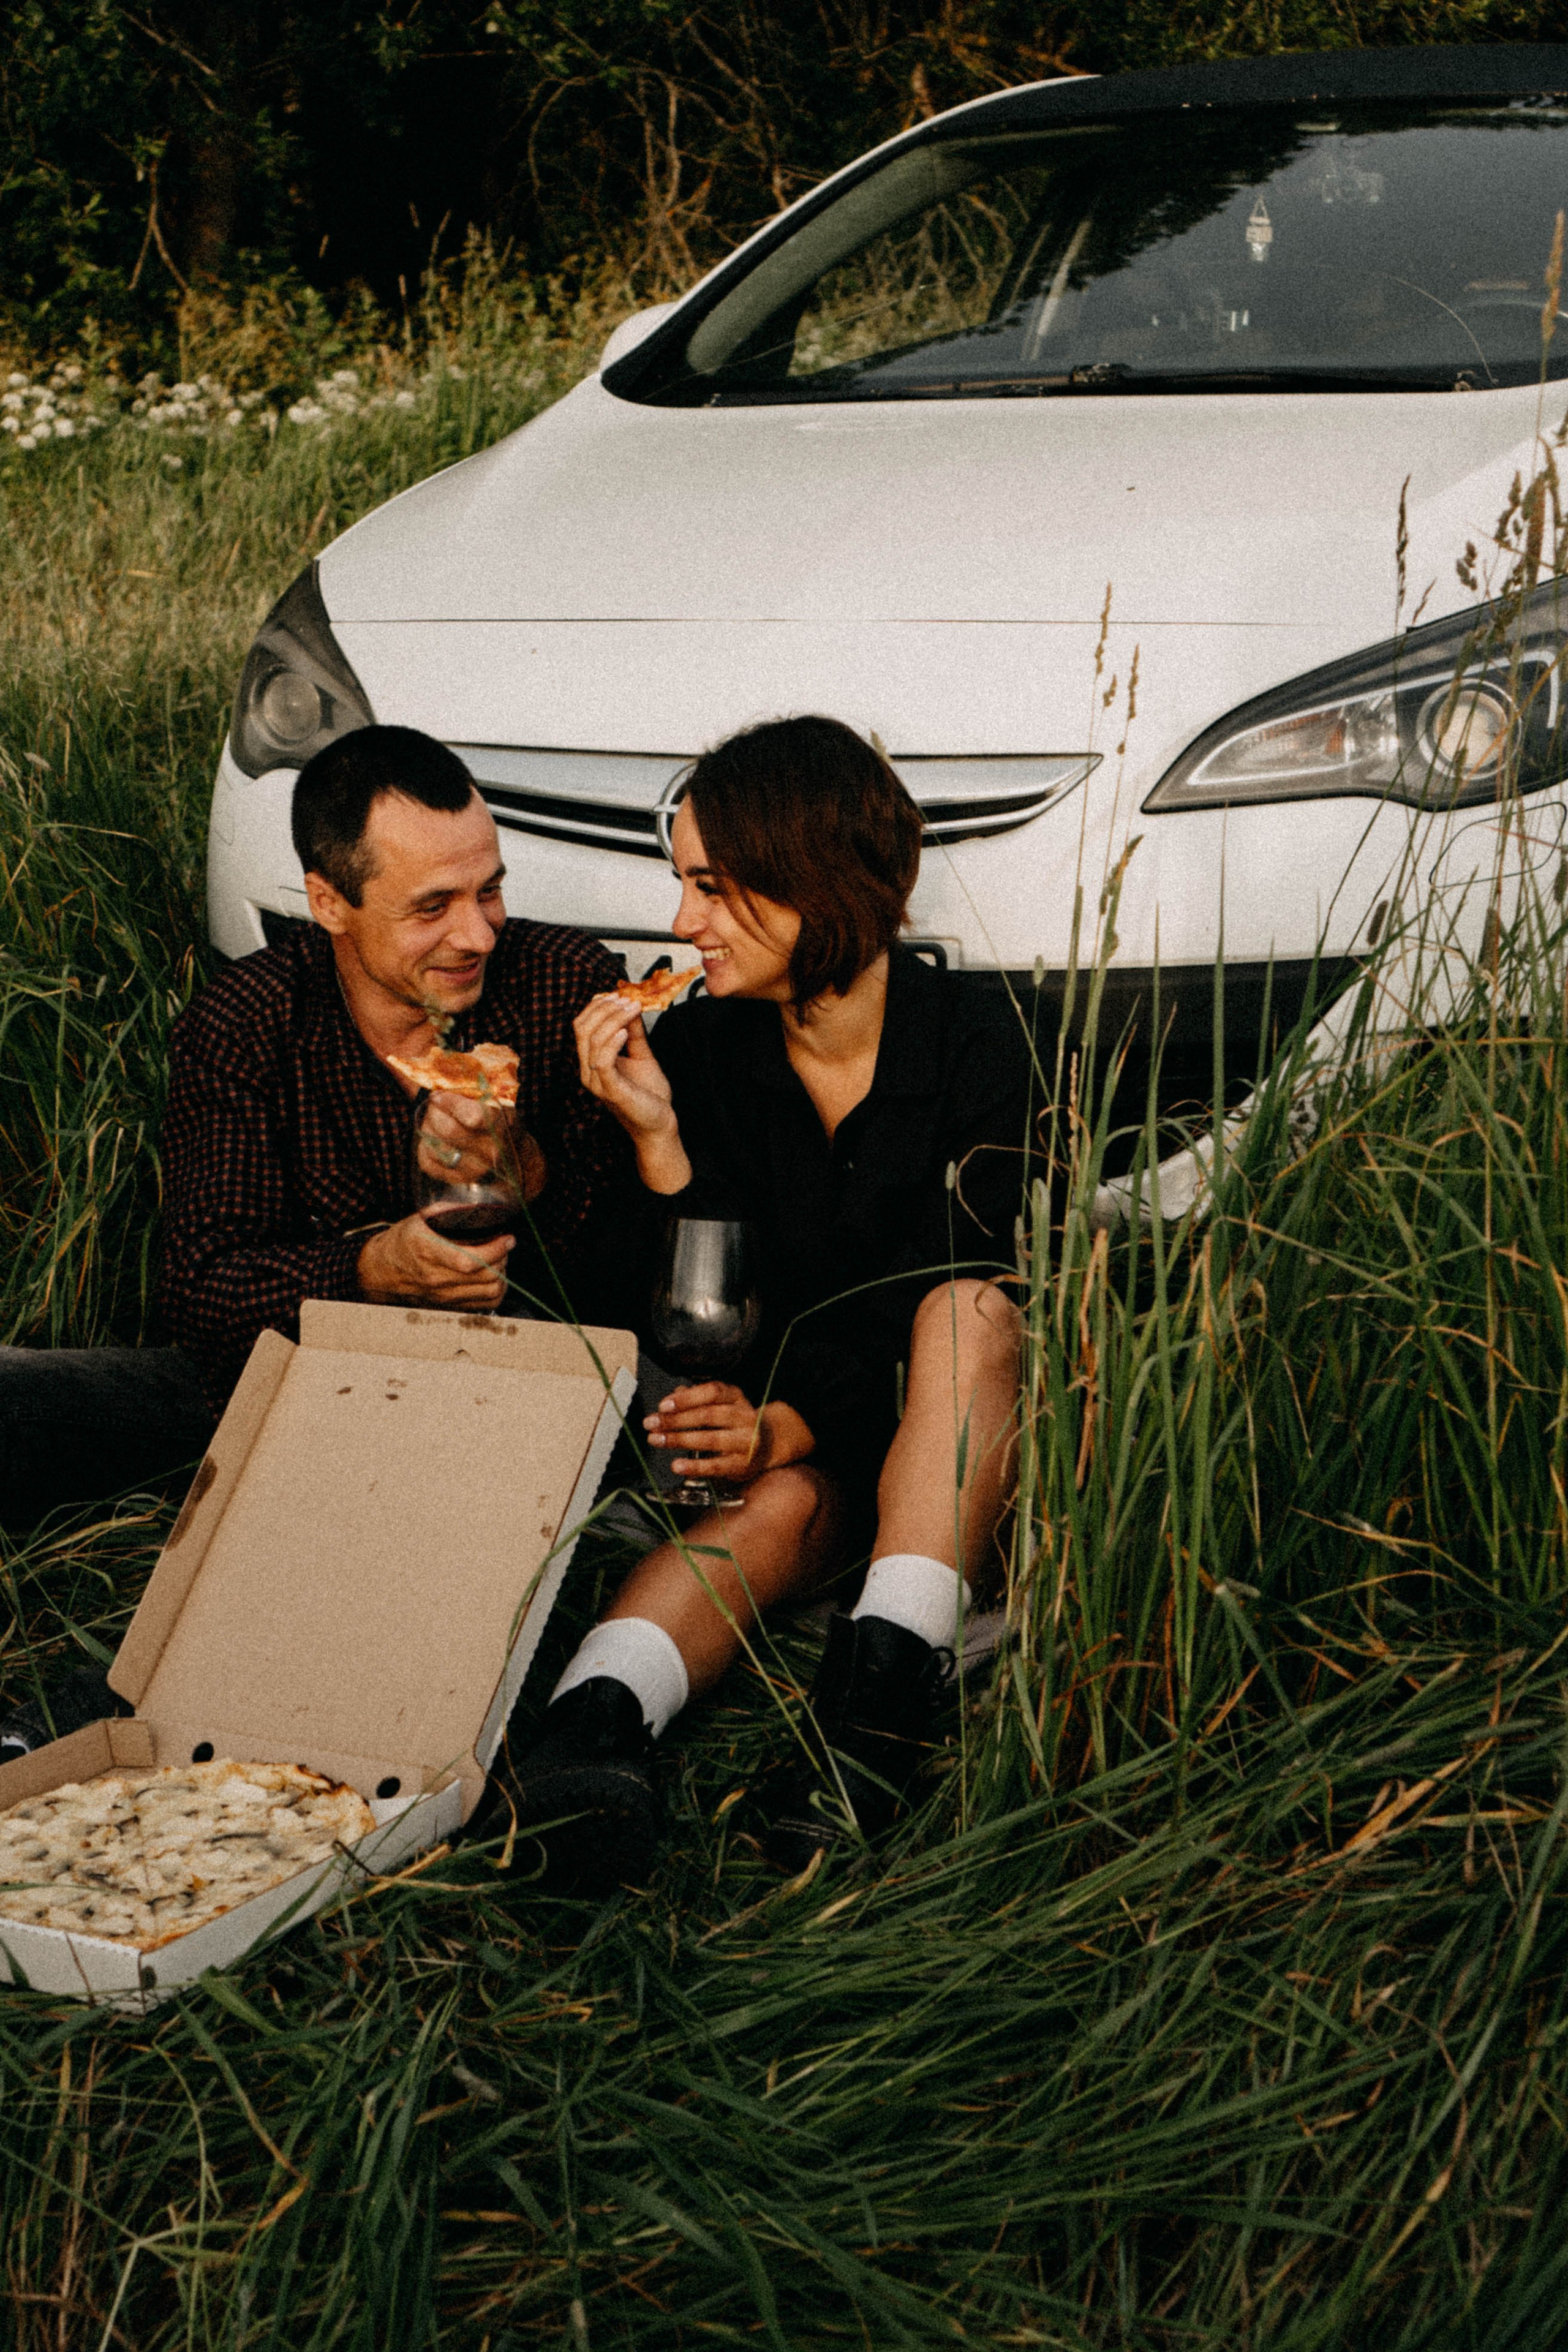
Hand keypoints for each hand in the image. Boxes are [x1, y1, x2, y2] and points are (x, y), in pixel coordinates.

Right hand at [357, 1213, 512, 1309]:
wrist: (382, 1271)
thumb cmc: (402, 1242)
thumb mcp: (420, 1219)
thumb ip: (449, 1211)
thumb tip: (478, 1206)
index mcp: (428, 1251)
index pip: (470, 1260)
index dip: (495, 1250)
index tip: (507, 1238)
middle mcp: (436, 1278)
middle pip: (486, 1277)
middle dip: (503, 1258)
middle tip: (504, 1245)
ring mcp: (443, 1296)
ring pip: (490, 1292)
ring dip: (502, 1275)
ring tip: (500, 1260)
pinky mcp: (448, 1306)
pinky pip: (485, 1305)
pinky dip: (497, 1292)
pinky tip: (494, 1277)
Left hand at [417, 1093, 546, 1201]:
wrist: (515, 1158)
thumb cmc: (502, 1123)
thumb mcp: (496, 1102)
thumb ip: (469, 1092)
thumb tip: (423, 1079)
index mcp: (501, 1126)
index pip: (471, 1117)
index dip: (449, 1103)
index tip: (439, 1095)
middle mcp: (489, 1151)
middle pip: (447, 1130)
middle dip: (433, 1112)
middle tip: (433, 1105)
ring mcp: (474, 1169)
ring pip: (434, 1145)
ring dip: (427, 1128)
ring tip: (434, 1121)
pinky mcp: (458, 1179)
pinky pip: (428, 1162)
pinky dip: (424, 1147)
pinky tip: (433, 1139)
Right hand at [574, 992, 691, 1192]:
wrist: (660, 1123)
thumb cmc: (649, 1093)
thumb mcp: (641, 1055)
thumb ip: (634, 1033)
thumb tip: (631, 1005)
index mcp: (591, 1061)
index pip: (582, 1026)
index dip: (598, 1006)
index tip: (620, 994)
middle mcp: (587, 1071)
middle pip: (582, 1028)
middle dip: (604, 1008)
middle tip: (627, 999)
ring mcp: (596, 1082)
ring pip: (591, 1040)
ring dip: (613, 1019)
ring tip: (632, 1009)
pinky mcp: (610, 1090)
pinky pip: (601, 1060)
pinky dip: (612, 1041)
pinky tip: (627, 1030)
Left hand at [645, 1385, 813, 1484]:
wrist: (770, 1444)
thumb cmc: (736, 1422)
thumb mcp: (722, 1403)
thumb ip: (697, 1398)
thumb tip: (674, 1395)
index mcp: (737, 1397)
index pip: (713, 1392)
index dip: (687, 1398)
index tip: (663, 1405)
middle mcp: (745, 1417)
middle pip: (708, 1415)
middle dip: (675, 1420)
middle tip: (650, 1424)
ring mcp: (746, 1442)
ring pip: (710, 1439)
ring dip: (679, 1440)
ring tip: (656, 1440)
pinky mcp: (742, 1465)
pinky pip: (716, 1466)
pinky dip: (694, 1466)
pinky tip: (676, 1465)